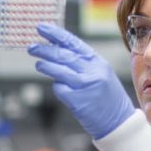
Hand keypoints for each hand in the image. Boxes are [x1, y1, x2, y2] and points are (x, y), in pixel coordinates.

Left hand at [28, 24, 134, 138]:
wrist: (119, 122)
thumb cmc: (107, 97)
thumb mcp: (101, 73)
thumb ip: (82, 62)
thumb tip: (57, 50)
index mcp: (98, 62)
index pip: (73, 43)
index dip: (56, 34)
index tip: (42, 28)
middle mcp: (92, 71)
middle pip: (63, 55)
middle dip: (45, 50)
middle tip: (32, 47)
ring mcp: (85, 86)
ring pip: (59, 71)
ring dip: (45, 66)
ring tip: (38, 64)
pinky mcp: (78, 101)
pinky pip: (60, 89)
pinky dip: (57, 88)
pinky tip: (59, 89)